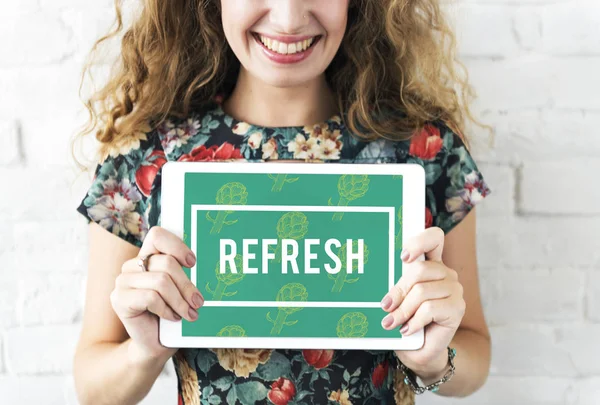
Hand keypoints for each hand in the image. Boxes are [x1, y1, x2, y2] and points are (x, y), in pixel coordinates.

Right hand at [110, 226, 203, 363]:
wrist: (154, 345)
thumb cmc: (171, 314)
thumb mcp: (180, 290)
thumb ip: (184, 273)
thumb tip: (205, 263)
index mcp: (147, 257)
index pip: (157, 235)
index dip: (177, 246)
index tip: (192, 263)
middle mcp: (132, 266)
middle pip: (166, 263)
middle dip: (187, 285)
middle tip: (198, 302)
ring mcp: (123, 282)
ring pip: (160, 281)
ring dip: (179, 301)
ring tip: (188, 313)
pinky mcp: (118, 299)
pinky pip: (150, 297)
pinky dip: (166, 309)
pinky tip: (171, 317)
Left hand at [380, 227, 464, 379]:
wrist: (420, 350)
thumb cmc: (407, 320)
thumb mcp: (399, 299)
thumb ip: (397, 287)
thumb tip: (386, 295)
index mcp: (431, 264)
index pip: (434, 238)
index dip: (419, 242)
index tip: (403, 257)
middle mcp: (445, 273)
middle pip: (420, 270)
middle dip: (399, 291)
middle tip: (386, 307)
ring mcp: (454, 290)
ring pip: (422, 292)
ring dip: (403, 310)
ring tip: (393, 323)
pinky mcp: (458, 308)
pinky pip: (429, 309)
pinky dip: (414, 321)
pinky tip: (407, 330)